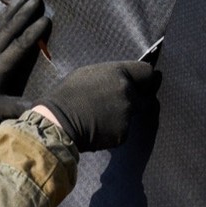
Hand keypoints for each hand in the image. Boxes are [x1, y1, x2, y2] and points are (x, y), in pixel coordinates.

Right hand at [36, 61, 159, 150]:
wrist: (58, 123)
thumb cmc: (67, 95)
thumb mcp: (88, 73)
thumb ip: (110, 75)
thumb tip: (122, 78)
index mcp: (120, 73)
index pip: (148, 73)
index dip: (146, 79)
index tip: (144, 83)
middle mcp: (128, 93)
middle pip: (144, 96)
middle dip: (135, 99)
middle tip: (115, 103)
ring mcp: (127, 115)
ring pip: (132, 114)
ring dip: (121, 115)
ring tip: (100, 116)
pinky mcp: (123, 134)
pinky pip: (123, 130)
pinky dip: (114, 130)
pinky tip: (98, 127)